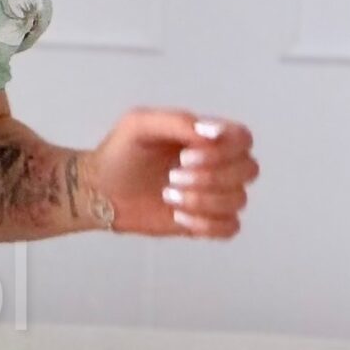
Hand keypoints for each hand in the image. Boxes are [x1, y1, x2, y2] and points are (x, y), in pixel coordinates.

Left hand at [83, 108, 258, 238]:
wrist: (100, 190)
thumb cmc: (121, 152)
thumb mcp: (140, 124)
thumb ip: (178, 121)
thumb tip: (214, 133)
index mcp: (208, 137)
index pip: (244, 139)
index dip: (224, 150)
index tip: (186, 155)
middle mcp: (220, 165)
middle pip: (248, 170)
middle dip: (211, 176)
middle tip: (173, 176)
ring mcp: (215, 195)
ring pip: (239, 200)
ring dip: (203, 200)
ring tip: (168, 195)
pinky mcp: (205, 223)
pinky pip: (229, 227)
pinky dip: (206, 224)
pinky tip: (178, 217)